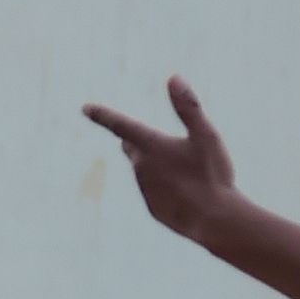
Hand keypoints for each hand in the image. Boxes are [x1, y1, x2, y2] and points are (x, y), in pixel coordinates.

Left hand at [81, 77, 244, 243]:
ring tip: (190, 172)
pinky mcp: (152, 207)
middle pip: (132, 147)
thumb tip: (173, 77)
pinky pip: (155, 190)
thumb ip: (188, 106)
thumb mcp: (205, 135)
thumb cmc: (212, 174)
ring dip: (159, 165)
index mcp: (150, 146)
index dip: (102, 115)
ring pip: (145, 170)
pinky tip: (188, 192)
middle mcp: (140, 167)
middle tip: (160, 141)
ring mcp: (144, 189)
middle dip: (139, 140)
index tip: (85, 108)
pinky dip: (167, 186)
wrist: (214, 220)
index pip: (120, 125)